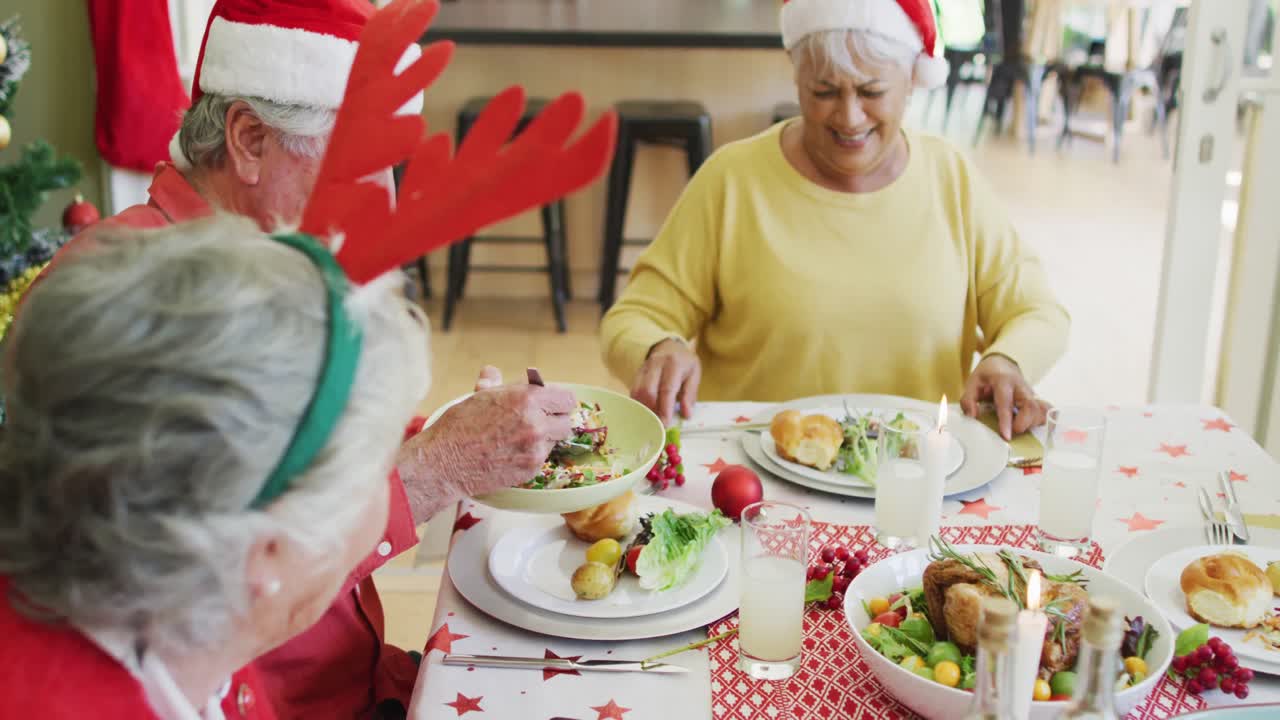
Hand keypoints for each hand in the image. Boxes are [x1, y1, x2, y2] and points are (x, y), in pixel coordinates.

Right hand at [396, 366, 575, 521]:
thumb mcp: (479, 396)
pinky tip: (512, 452)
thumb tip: (493, 371)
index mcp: (527, 399)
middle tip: (539, 421)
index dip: (558, 401)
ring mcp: (536, 449)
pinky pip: (542, 458)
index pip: (566, 399)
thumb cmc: (458, 426)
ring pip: (555, 441)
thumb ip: (495, 382)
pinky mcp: (531, 469)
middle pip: (566, 422)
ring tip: (520, 437)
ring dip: (544, 438)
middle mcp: (536, 423)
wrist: (445, 462)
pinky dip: (532, 455)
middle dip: (554, 421)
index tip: (551, 404)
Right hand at [631, 338, 699, 425]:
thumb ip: (690, 394)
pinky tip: (646, 413)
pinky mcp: (636, 375)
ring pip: (637, 392)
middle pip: (647, 390)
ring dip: (643, 409)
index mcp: (673, 364)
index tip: (665, 424)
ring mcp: (643, 369)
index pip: (667, 389)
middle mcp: (655, 365)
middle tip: (658, 425)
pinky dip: (638, 405)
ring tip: (652, 420)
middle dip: (651, 410)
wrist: (668, 346)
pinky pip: (633, 392)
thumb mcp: (694, 374)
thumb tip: (686, 414)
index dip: (665, 408)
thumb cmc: (683, 363)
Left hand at [960, 354, 1049, 440]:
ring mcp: (1032, 393)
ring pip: (1041, 410)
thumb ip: (968, 400)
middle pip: (1031, 406)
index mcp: (1003, 381)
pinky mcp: (1037, 399)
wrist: (1002, 363)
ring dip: (1033, 424)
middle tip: (1013, 430)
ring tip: (1019, 427)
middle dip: (1024, 423)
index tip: (1007, 436)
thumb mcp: (972, 383)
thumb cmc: (987, 375)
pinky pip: (1047, 410)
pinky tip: (1034, 427)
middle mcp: (1021, 386)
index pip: (1006, 402)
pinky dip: (1044, 421)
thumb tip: (972, 416)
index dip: (1007, 420)